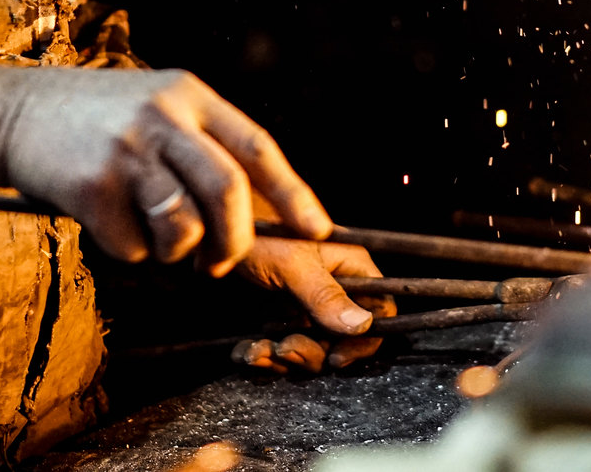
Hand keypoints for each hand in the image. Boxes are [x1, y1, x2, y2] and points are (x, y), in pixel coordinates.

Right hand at [0, 67, 332, 275]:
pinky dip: (127, 250)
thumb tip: (259, 208)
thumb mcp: (155, 106)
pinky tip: (106, 223)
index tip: (316, 228)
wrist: (12, 112)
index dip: (293, 193)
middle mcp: (163, 117)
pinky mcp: (92, 186)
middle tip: (220, 261)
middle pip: (229, 193)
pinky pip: (133, 246)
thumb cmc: (94, 119)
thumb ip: (200, 143)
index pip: (257, 148)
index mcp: (189, 95)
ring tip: (152, 236)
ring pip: (184, 228)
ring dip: (175, 250)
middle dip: (234, 241)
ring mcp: (127, 150)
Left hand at [232, 237, 397, 370]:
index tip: (336, 357)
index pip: (379, 309)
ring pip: (311, 347)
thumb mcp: (292, 263)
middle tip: (284, 350)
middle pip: (343, 338)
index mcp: (348, 266)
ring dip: (283, 357)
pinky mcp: (278, 315)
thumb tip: (364, 325)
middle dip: (313, 352)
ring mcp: (305, 303)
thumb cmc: (256, 233)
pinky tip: (245, 351)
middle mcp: (333, 287)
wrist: (210, 232)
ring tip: (257, 350)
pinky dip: (263, 356)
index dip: (364, 339)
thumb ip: (327, 295)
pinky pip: (281, 348)